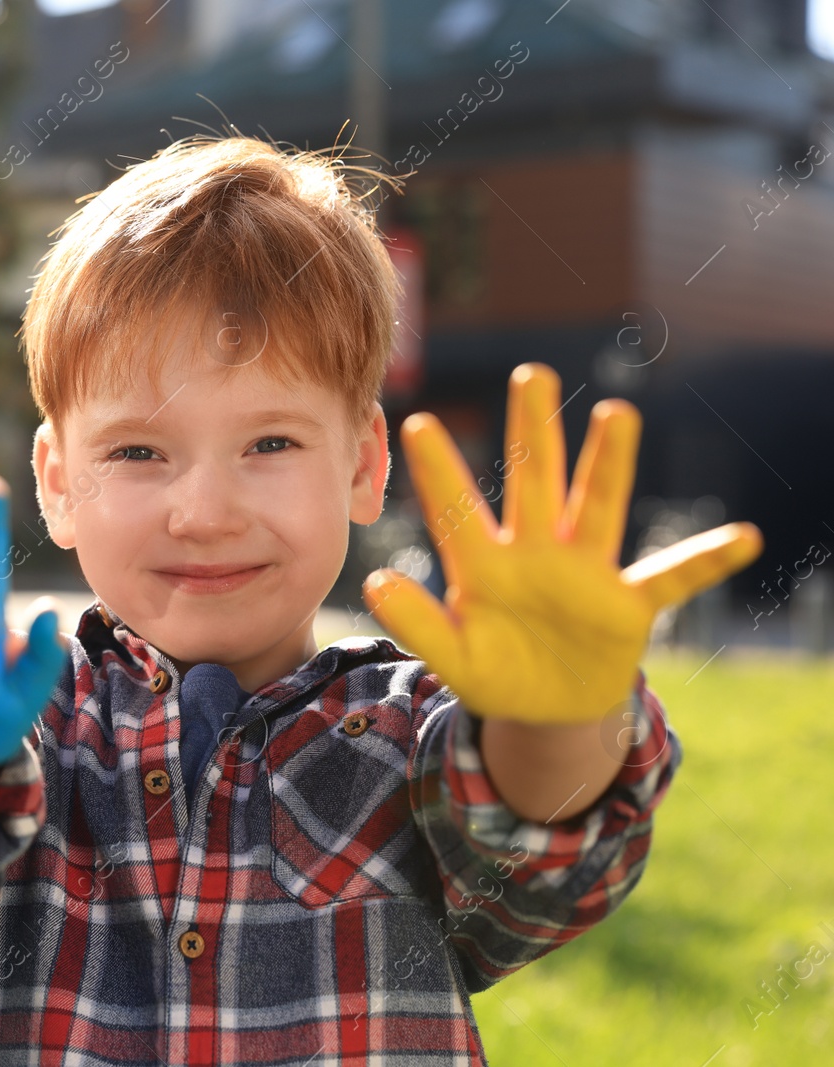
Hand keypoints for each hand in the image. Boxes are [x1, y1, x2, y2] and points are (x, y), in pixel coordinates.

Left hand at [362, 362, 762, 724]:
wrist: (548, 710)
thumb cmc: (496, 672)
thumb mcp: (454, 658)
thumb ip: (418, 623)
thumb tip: (375, 581)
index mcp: (484, 566)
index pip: (457, 510)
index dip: (439, 472)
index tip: (419, 423)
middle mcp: (535, 553)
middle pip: (533, 480)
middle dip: (532, 430)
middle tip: (530, 372)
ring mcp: (585, 573)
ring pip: (597, 505)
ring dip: (609, 462)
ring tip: (618, 412)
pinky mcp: (627, 604)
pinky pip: (671, 578)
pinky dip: (705, 561)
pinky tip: (742, 538)